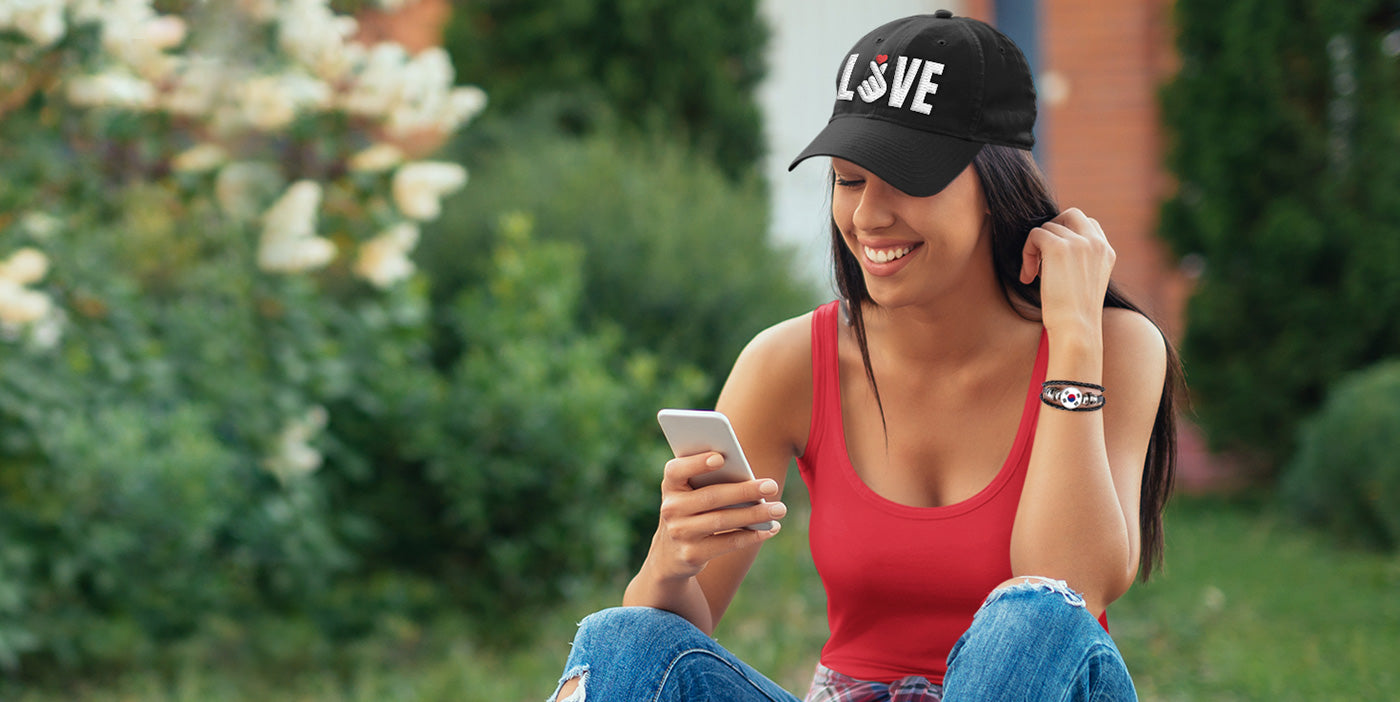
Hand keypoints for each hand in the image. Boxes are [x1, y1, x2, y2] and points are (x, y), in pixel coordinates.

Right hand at [652, 452, 784, 581]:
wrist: (669, 554)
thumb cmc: (691, 510)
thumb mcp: (690, 493)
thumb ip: (708, 480)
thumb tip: (749, 475)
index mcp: (670, 486)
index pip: (676, 470)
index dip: (696, 463)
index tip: (720, 457)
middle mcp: (670, 509)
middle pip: (711, 497)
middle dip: (745, 491)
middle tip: (772, 486)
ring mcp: (680, 533)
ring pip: (722, 521)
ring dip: (755, 514)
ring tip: (779, 509)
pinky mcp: (692, 555)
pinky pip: (727, 543)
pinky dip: (752, 536)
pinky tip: (770, 529)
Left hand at [857, 60, 888, 102]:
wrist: (869, 101)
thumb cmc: (874, 89)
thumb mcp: (877, 81)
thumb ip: (880, 73)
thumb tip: (885, 64)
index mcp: (884, 87)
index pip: (878, 75)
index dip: (875, 69)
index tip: (872, 62)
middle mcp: (880, 92)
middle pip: (870, 78)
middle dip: (868, 80)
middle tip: (870, 85)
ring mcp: (873, 96)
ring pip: (864, 83)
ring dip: (864, 84)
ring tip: (866, 89)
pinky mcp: (866, 99)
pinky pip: (860, 88)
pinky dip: (860, 88)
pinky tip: (862, 91)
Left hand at [1019, 207, 1114, 335]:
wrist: (1076, 329)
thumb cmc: (1075, 315)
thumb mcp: (1085, 282)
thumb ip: (1079, 260)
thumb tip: (1053, 244)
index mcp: (1106, 252)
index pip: (1088, 224)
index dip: (1067, 236)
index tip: (1056, 261)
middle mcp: (1096, 243)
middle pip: (1070, 215)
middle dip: (1052, 231)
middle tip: (1042, 257)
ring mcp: (1079, 242)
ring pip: (1047, 227)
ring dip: (1035, 249)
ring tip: (1034, 275)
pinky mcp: (1058, 247)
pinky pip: (1035, 234)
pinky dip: (1027, 253)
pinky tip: (1028, 277)